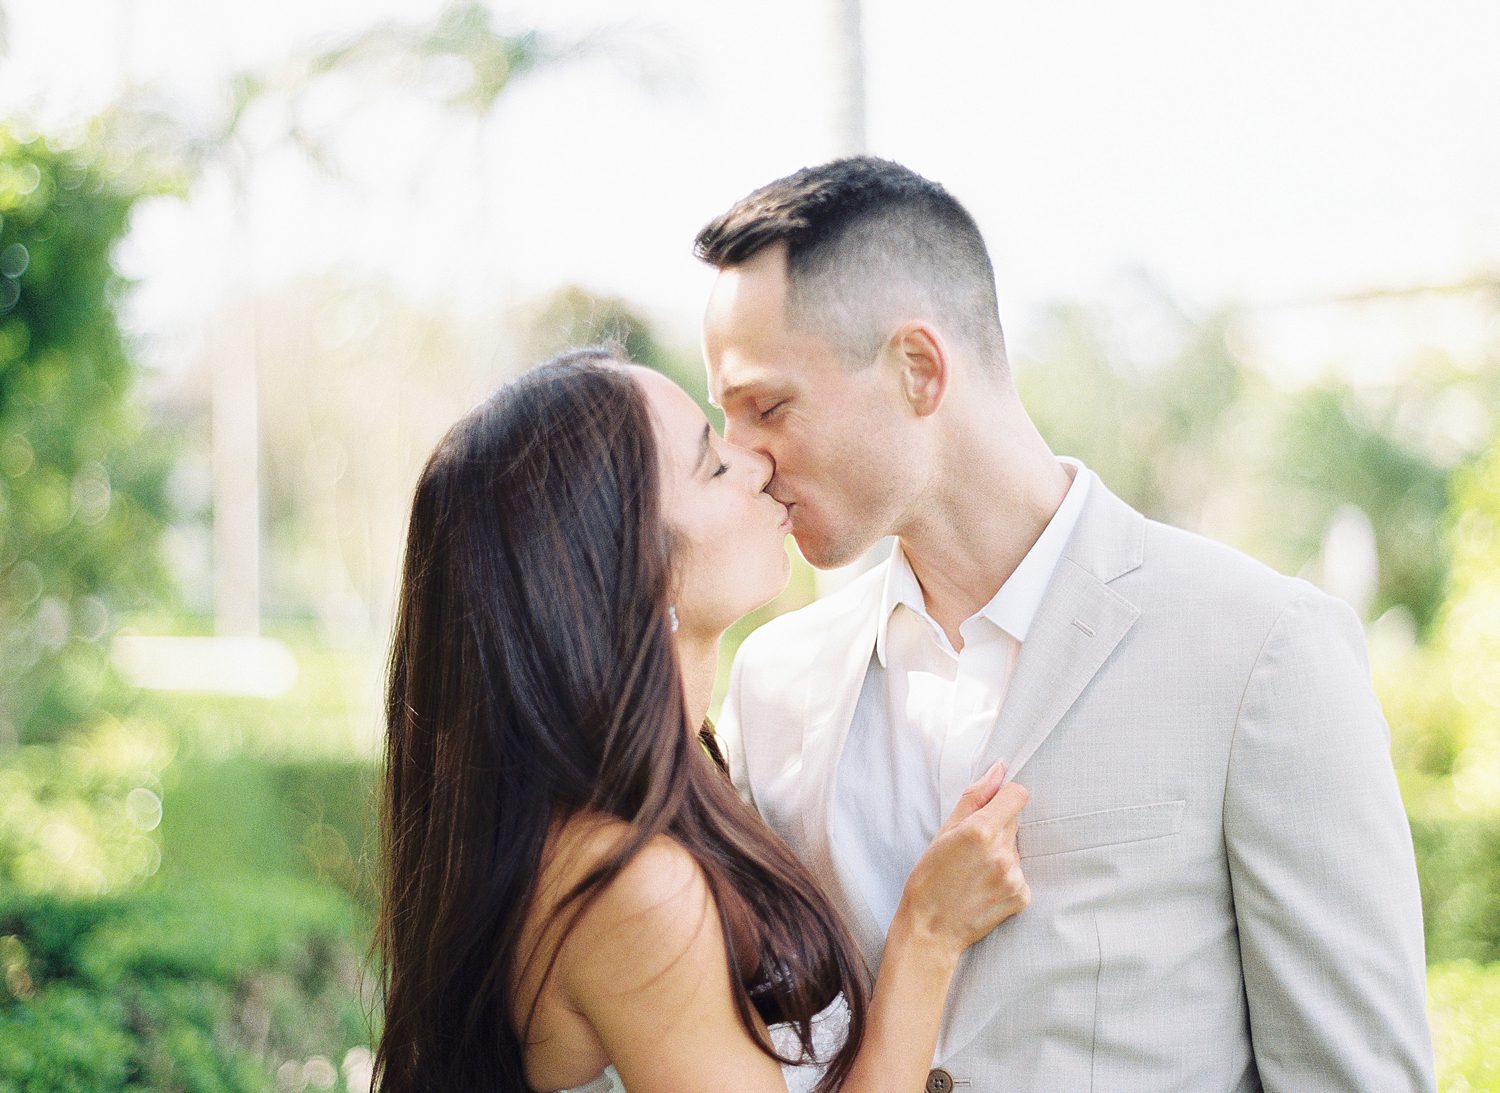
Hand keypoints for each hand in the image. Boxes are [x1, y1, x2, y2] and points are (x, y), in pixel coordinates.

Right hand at [897, 760, 1030, 953]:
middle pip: (1013, 822)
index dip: (1004, 797)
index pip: (1017, 795)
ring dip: (999, 854)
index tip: (991, 807)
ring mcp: (1014, 876)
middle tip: (969, 850)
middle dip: (996, 828)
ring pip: (1015, 849)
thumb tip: (998, 770)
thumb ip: (974, 797)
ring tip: (973, 873)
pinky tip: (983, 889)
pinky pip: (1019, 874)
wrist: (930, 930)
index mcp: (981, 831)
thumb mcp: (943, 832)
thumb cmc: (929, 878)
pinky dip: (1005, 877)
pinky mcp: (1022, 896)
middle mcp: (1002, 852)